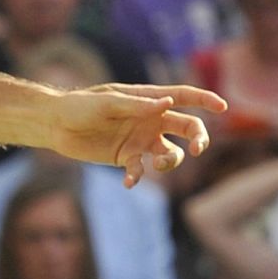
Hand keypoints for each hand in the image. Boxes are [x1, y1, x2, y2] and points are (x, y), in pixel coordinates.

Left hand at [50, 83, 226, 187]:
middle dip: (198, 138)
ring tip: (154, 164)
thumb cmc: (79, 106)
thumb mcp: (107, 102)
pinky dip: (139, 177)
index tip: (223, 107)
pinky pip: (142, 170)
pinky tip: (129, 182)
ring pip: (171, 153)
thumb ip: (136, 105)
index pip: (183, 97)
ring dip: (169, 161)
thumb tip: (167, 103)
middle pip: (187, 127)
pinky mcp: (127, 157)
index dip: (205, 100)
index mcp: (147, 100)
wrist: (54, 124)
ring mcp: (140, 139)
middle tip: (196, 149)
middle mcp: (149, 120)